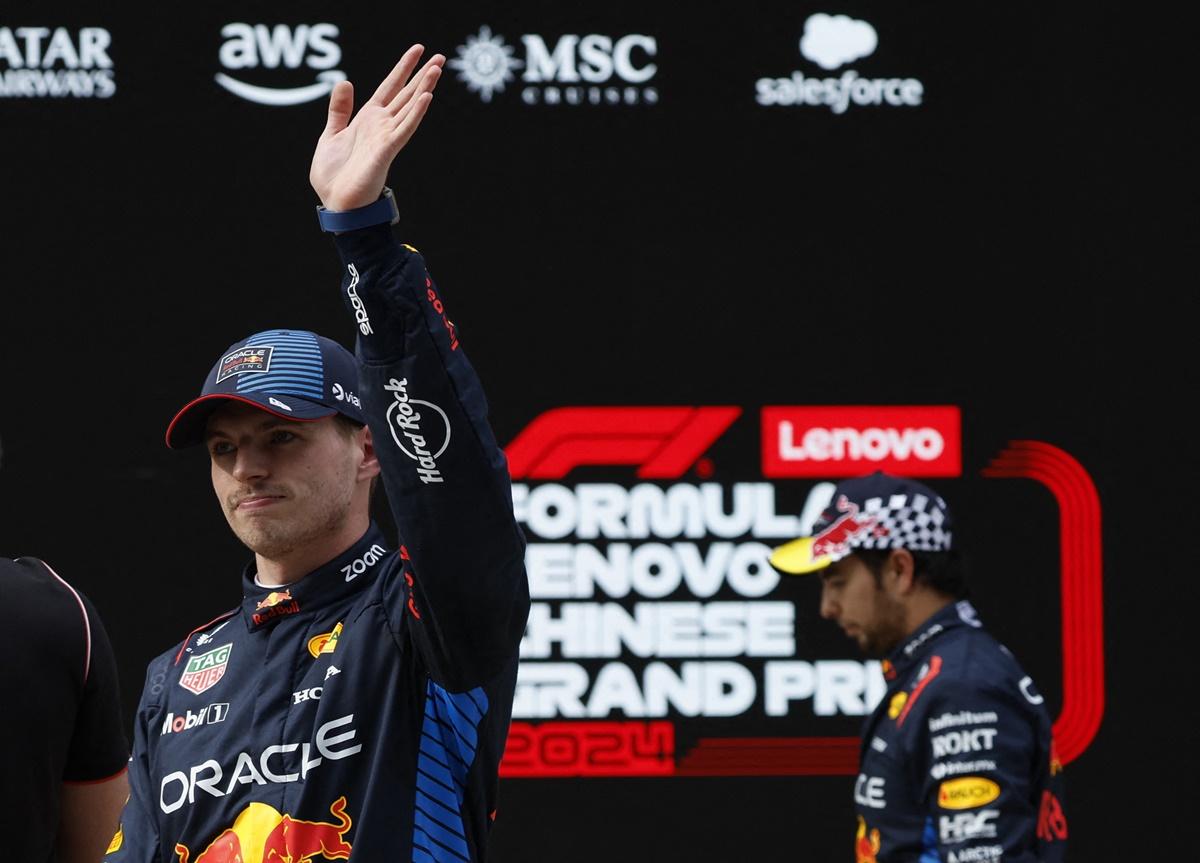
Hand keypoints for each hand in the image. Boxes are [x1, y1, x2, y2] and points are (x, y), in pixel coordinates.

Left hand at [310, 44, 444, 210]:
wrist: (337, 203)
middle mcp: (381, 126)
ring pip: (410, 107)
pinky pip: (404, 128)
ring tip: (438, 68)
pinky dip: (415, 112)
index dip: (403, 68)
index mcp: (368, 120)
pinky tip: (426, 96)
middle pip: (406, 94)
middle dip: (422, 74)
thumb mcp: (330, 135)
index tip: (418, 51)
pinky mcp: (386, 150)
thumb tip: (345, 81)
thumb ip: (339, 110)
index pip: (390, 88)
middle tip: (441, 56)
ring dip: (424, 87)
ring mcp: (386, 137)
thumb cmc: (334, 176)